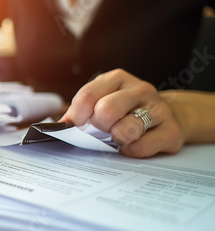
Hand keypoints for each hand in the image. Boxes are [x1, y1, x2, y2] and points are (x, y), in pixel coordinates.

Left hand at [60, 69, 183, 157]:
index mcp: (117, 79)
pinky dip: (130, 151)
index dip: (77, 116)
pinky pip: (141, 146)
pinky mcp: (171, 130)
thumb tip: (59, 126)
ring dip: (116, 139)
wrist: (168, 117)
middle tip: (101, 131)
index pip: (88, 96)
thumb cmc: (127, 111)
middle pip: (107, 110)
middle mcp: (140, 89)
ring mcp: (158, 108)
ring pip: (126, 129)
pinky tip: (131, 146)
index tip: (76, 125)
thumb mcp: (103, 101)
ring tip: (118, 138)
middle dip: (98, 126)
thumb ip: (81, 111)